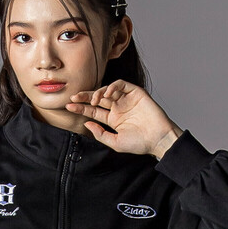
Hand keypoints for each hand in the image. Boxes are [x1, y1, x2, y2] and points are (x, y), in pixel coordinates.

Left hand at [65, 79, 182, 158]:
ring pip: (108, 90)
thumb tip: (87, 123)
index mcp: (113, 119)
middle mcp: (118, 108)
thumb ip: (100, 134)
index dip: (81, 108)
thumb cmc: (139, 143)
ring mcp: (127, 100)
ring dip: (98, 92)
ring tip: (94, 99)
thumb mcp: (115, 142)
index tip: (69, 106)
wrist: (158, 139)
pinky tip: (107, 94)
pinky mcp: (136, 93)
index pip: (93, 111)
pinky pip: (122, 85)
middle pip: (98, 98)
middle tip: (73, 97)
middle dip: (84, 97)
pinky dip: (113, 86)